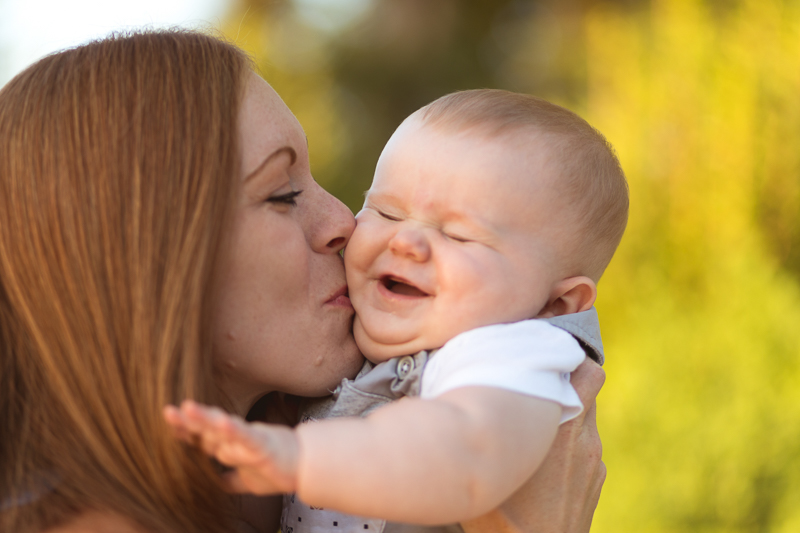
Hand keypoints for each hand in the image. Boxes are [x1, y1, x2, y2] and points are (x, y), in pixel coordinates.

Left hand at [163, 400, 299, 494]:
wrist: (308, 468)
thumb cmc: (279, 469)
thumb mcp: (247, 479)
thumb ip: (229, 478)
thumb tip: (213, 482)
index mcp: (232, 444)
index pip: (204, 437)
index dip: (186, 431)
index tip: (168, 422)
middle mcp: (238, 437)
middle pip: (209, 428)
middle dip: (188, 421)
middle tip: (167, 411)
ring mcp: (250, 439)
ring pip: (224, 427)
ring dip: (206, 418)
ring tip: (188, 408)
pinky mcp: (263, 444)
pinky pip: (247, 436)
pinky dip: (234, 429)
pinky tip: (223, 422)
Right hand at [462, 359, 605, 532]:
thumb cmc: (501, 514)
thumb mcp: (485, 463)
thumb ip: (484, 423)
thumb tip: (465, 393)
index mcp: (559, 425)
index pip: (587, 371)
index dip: (570, 357)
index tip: (547, 352)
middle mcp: (583, 437)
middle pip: (589, 386)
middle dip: (568, 378)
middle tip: (538, 379)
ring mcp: (593, 460)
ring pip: (585, 417)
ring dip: (565, 412)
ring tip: (533, 423)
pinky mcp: (596, 479)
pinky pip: (585, 446)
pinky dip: (569, 443)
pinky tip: (543, 460)